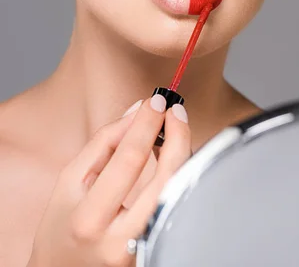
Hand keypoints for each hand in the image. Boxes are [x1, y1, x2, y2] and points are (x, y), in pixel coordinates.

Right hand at [27, 95, 191, 265]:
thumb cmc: (62, 226)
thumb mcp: (70, 181)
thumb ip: (103, 144)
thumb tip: (136, 112)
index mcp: (89, 217)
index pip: (128, 159)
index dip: (145, 125)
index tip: (155, 102)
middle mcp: (119, 240)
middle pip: (164, 177)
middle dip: (176, 135)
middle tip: (175, 110)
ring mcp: (141, 250)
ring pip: (178, 192)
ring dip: (182, 153)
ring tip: (175, 129)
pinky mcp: (155, 251)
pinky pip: (176, 204)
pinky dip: (178, 174)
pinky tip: (173, 156)